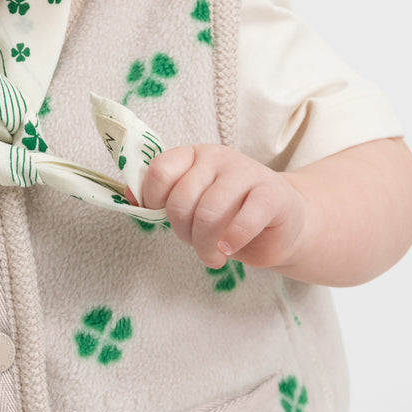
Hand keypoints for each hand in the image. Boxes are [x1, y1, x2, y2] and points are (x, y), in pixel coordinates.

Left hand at [140, 145, 308, 270]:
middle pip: (181, 200)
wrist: (282, 223)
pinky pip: (243, 221)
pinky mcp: (273, 194)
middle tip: (197, 243)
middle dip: (183, 232)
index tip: (164, 218)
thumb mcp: (193, 205)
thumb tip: (129, 196)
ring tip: (213, 256)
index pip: (160, 170)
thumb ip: (163, 200)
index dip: (153, 200)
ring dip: (205, 245)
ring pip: (208, 213)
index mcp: (194, 156)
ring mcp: (247, 172)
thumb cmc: (230, 215)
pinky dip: (231, 241)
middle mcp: (219, 158)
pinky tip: (229, 248)